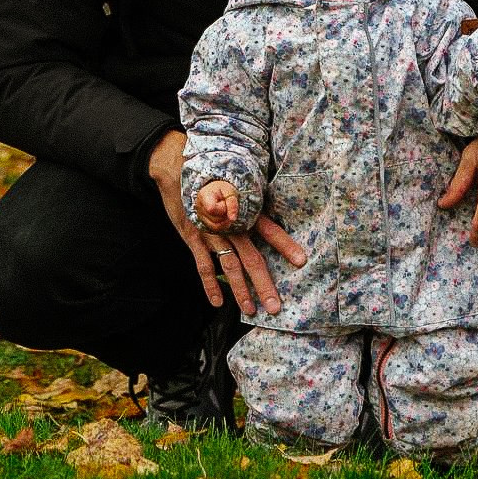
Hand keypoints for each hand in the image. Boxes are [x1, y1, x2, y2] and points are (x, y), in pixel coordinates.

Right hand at [148, 130, 305, 313]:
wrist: (175, 169)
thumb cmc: (210, 177)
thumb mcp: (233, 184)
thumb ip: (250, 201)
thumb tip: (269, 212)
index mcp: (243, 210)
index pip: (269, 229)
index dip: (285, 245)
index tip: (301, 261)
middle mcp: (230, 224)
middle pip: (251, 258)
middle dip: (264, 284)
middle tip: (275, 306)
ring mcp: (211, 233)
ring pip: (229, 266)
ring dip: (240, 290)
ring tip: (250, 309)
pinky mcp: (194, 238)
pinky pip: (203, 266)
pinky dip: (210, 285)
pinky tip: (217, 302)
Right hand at [195, 180, 238, 229]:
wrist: (215, 190)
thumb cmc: (222, 190)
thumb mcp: (230, 192)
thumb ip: (232, 204)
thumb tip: (233, 219)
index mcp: (204, 195)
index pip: (211, 209)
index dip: (223, 209)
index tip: (226, 202)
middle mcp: (199, 207)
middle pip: (215, 219)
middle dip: (225, 214)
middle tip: (226, 204)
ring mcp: (200, 216)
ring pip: (215, 226)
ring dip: (225, 220)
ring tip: (226, 210)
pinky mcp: (204, 222)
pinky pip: (215, 229)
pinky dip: (223, 224)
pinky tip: (225, 217)